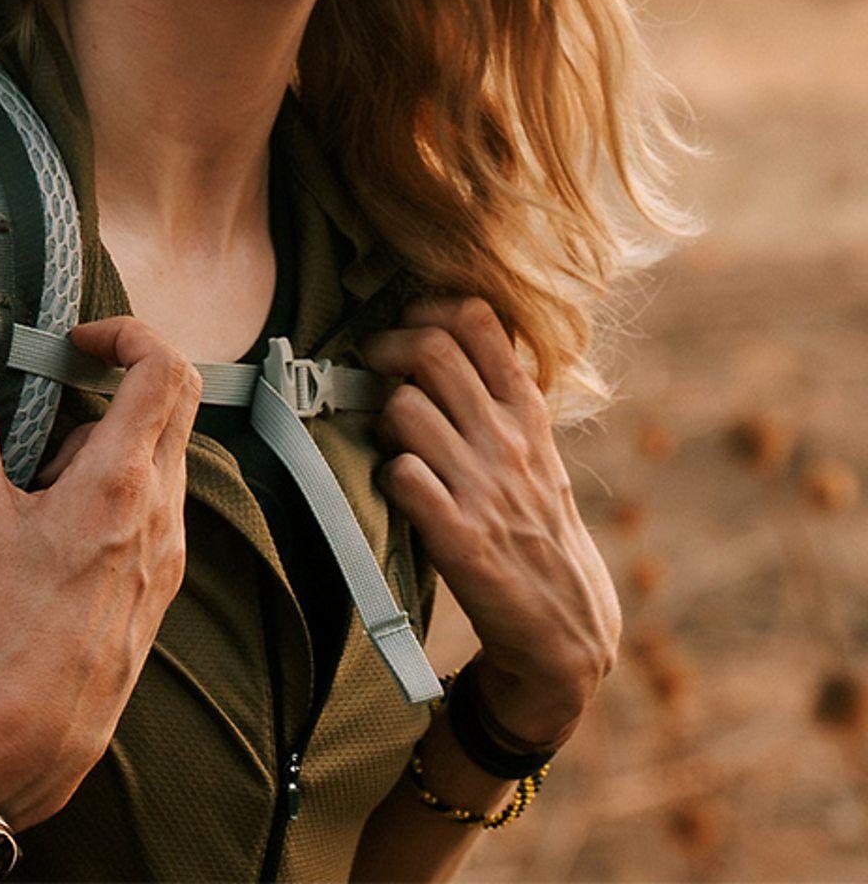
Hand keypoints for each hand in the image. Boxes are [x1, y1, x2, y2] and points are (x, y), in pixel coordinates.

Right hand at [0, 316, 201, 829]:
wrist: (42, 723)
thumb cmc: (10, 625)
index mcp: (119, 480)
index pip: (163, 367)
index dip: (128, 333)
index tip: (81, 340)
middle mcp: (160, 505)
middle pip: (178, 398)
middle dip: (125, 374)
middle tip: (72, 380)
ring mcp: (171, 542)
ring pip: (166, 450)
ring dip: (117, 435)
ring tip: (52, 475)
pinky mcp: (167, 573)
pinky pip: (161, 496)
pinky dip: (124, 480)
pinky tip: (70, 519)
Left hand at [357, 293, 619, 745]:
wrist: (565, 629)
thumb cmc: (535, 524)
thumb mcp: (535, 449)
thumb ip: (497, 394)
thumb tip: (441, 330)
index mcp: (527, 412)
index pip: (477, 319)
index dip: (426, 309)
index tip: (406, 325)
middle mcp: (508, 441)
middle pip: (430, 350)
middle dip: (385, 348)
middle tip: (373, 369)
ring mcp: (485, 488)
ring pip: (404, 408)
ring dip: (379, 418)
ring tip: (386, 439)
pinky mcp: (461, 538)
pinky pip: (400, 477)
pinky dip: (386, 475)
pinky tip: (395, 487)